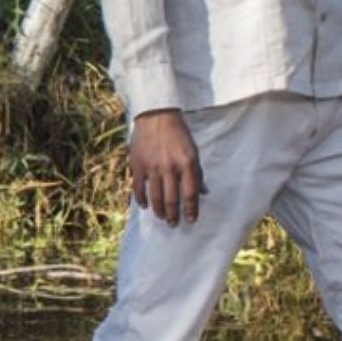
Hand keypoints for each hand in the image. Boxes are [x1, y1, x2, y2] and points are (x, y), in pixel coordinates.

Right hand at [129, 108, 203, 226]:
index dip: (191, 209)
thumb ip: (197, 172)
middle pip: (171, 199)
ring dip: (159, 211)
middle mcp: (169, 167)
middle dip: (174, 215)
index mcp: (186, 164)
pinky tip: (144, 206)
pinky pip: (138, 188)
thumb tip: (204, 191)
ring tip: (162, 218)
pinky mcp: (137, 165)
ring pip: (155, 197)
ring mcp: (152, 167)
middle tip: (174, 224)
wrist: (156, 116)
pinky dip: (141, 199)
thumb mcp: (193, 151)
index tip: (191, 220)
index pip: (190, 193)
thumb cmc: (178, 133)